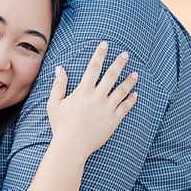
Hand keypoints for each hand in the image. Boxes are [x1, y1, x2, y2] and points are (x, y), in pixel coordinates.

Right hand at [46, 41, 137, 157]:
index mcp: (83, 92)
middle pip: (111, 75)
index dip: (99, 54)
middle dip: (119, 63)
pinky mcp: (114, 120)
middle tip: (126, 54)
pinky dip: (131, 99)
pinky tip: (135, 94)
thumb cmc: (61, 126)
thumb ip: (58, 85)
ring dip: (130, 80)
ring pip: (122, 90)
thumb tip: (60, 68)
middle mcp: (97, 98)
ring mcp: (107, 109)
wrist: (71, 147)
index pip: (93, 67)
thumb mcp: (54, 104)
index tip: (105, 44)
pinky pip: (126, 107)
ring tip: (135, 73)